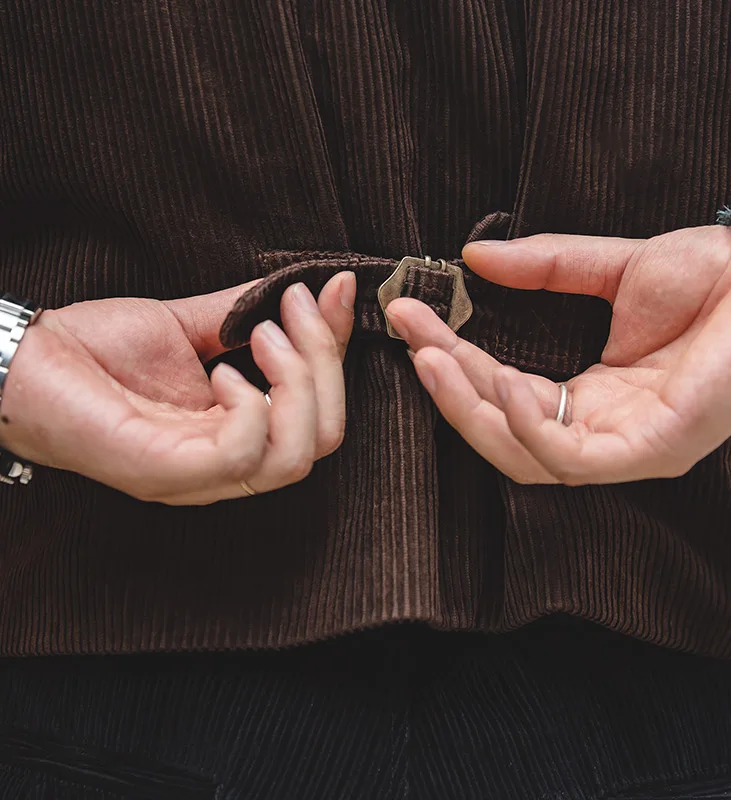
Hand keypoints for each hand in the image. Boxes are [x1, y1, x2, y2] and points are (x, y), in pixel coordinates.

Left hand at [0, 273, 355, 503]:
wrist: (26, 359)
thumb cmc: (101, 348)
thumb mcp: (198, 324)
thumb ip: (261, 315)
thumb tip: (328, 287)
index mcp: (239, 437)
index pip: (324, 420)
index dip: (335, 355)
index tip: (331, 291)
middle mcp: (226, 468)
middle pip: (323, 442)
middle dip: (323, 365)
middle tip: (292, 310)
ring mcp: (196, 477)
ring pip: (295, 457)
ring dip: (295, 382)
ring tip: (258, 336)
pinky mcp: (164, 471)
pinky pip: (242, 456)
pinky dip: (249, 405)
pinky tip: (220, 371)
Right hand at [386, 224, 730, 484]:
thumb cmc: (711, 278)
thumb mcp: (609, 269)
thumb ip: (541, 268)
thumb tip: (472, 258)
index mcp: (592, 397)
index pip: (502, 393)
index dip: (452, 360)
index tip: (411, 319)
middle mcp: (602, 430)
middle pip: (502, 432)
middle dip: (449, 388)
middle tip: (412, 340)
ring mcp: (626, 447)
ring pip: (524, 455)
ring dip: (472, 410)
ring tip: (437, 360)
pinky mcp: (651, 451)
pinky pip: (570, 457)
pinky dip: (527, 425)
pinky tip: (502, 381)